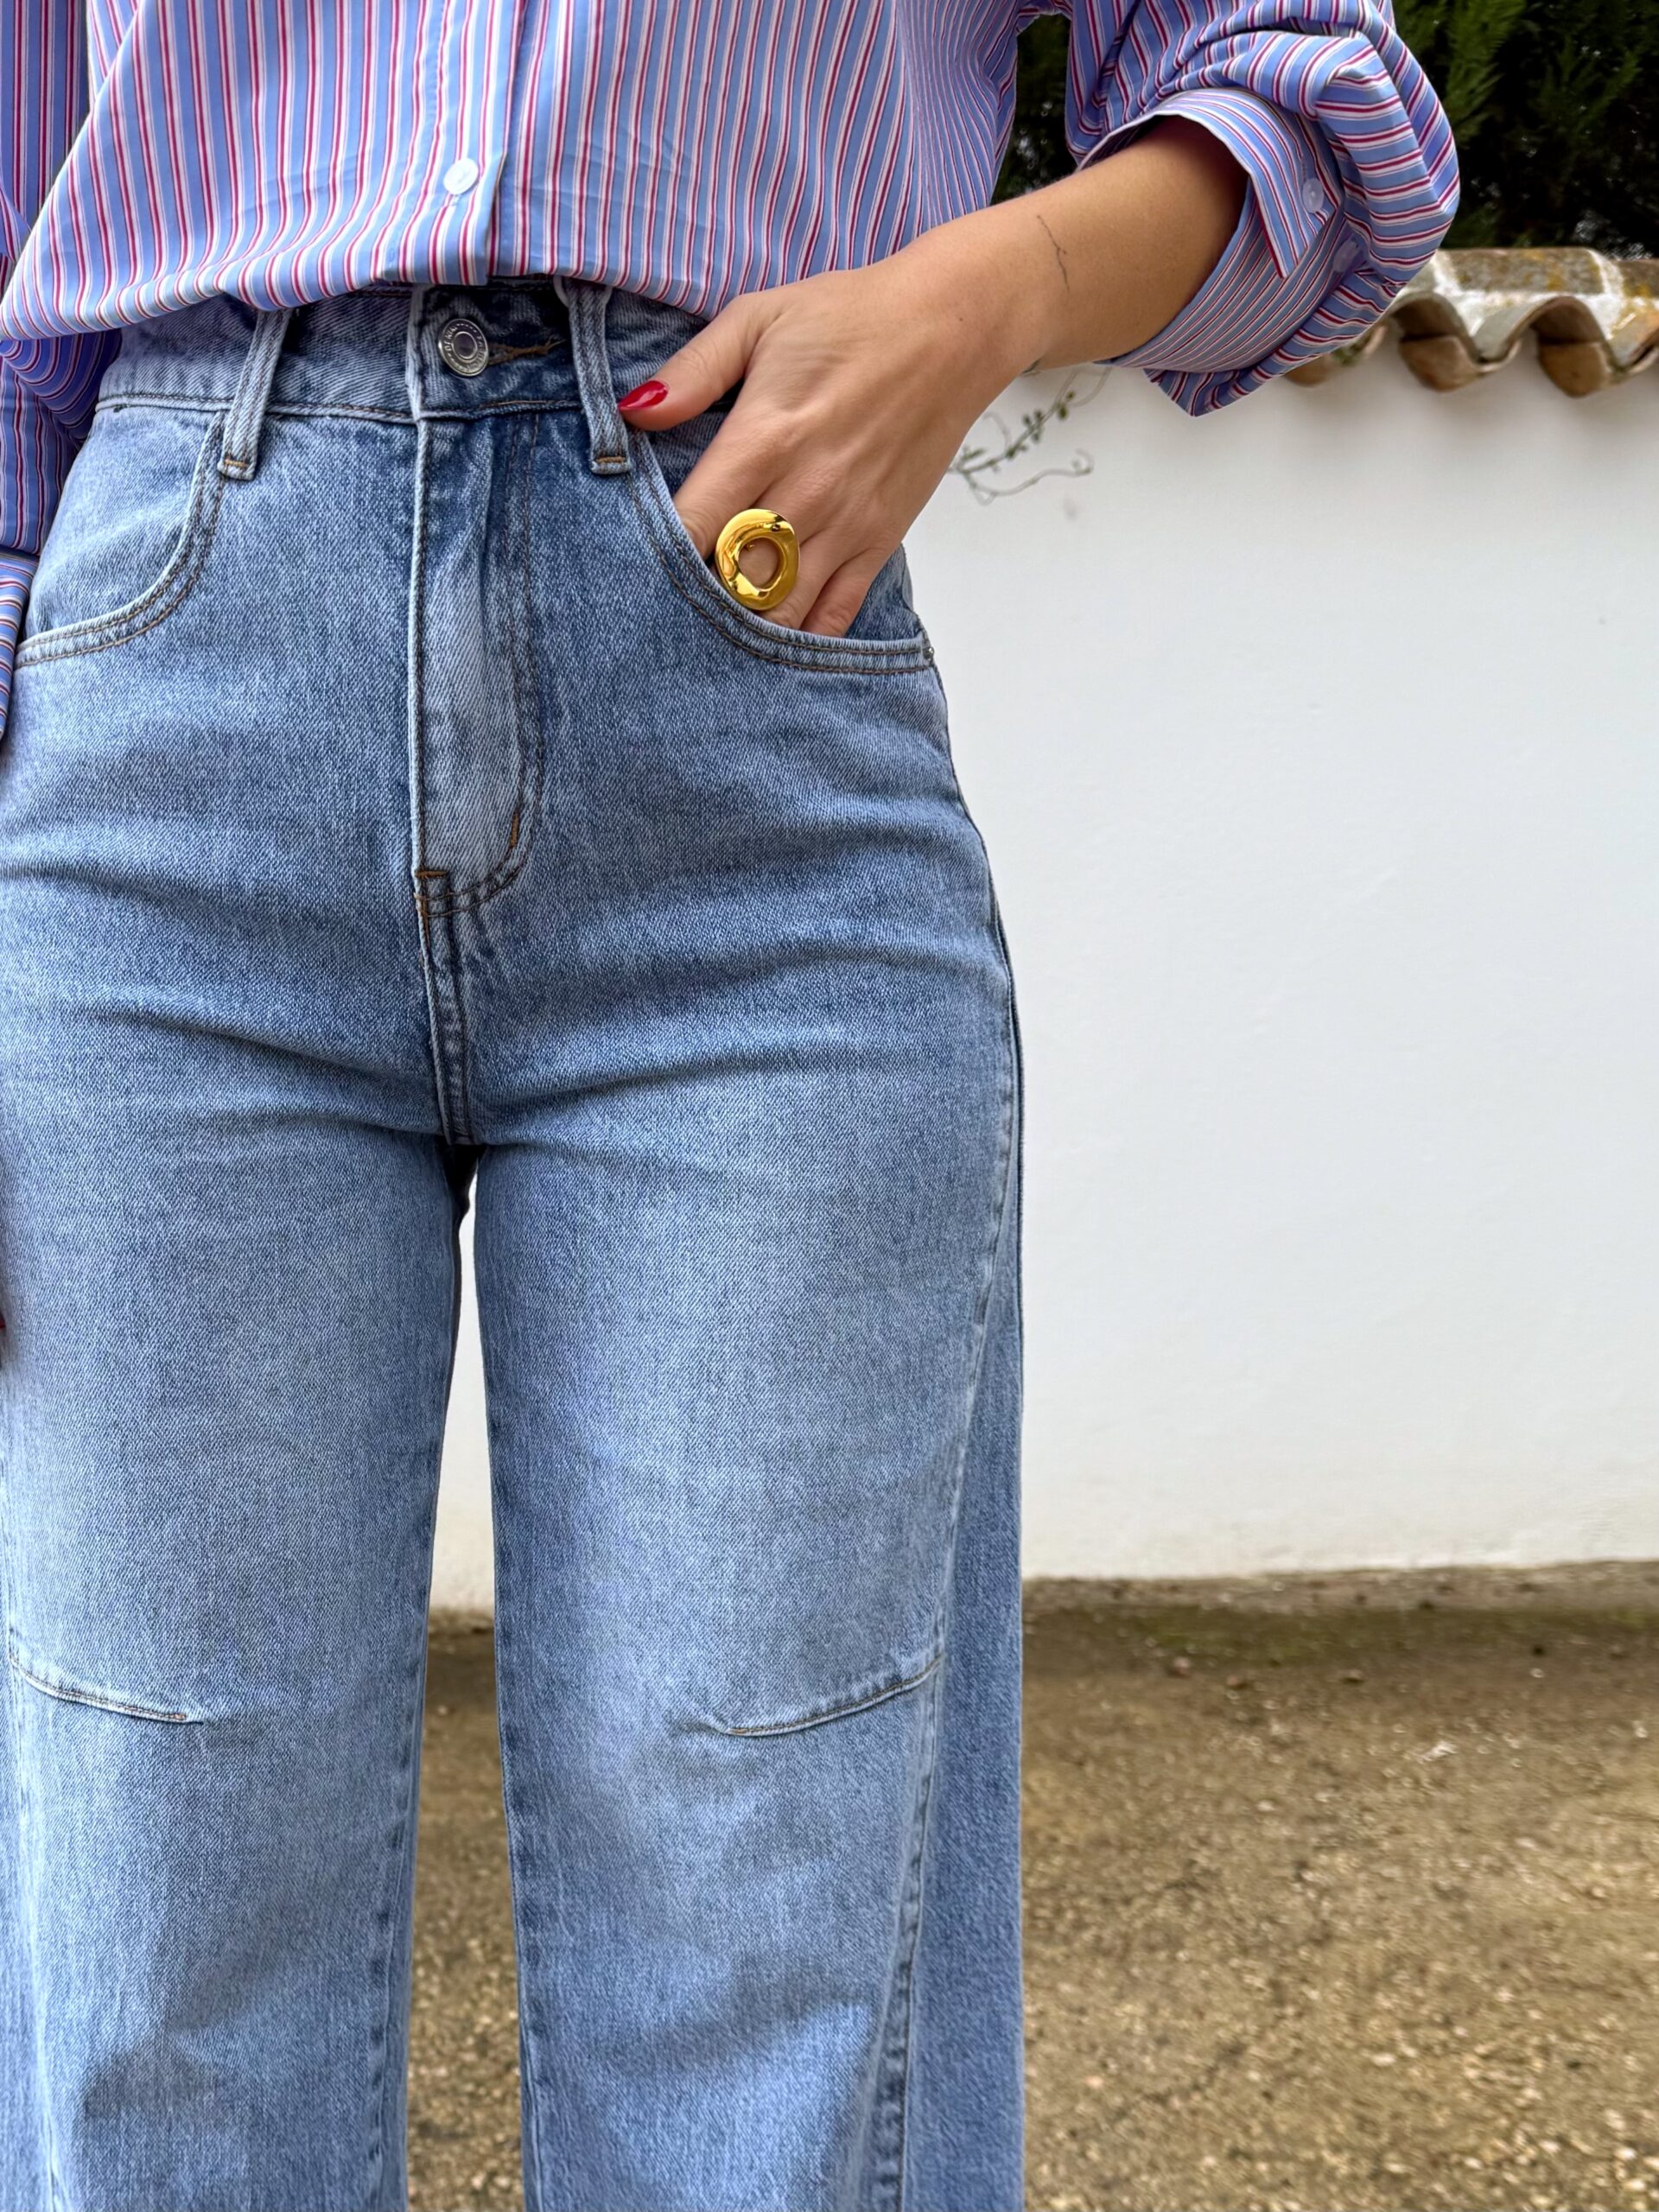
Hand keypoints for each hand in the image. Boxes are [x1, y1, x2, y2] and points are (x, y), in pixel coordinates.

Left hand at [615, 233, 1044, 637]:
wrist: (950, 330)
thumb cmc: (849, 319)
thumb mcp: (758, 318)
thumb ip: (693, 372)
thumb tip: (632, 414)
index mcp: (765, 437)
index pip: (692, 524)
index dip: (654, 553)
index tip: (629, 560)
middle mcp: (805, 493)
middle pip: (731, 579)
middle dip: (691, 598)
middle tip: (659, 605)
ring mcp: (846, 526)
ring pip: (780, 609)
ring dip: (741, 625)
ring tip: (706, 629)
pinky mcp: (879, 543)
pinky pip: (835, 615)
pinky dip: (800, 637)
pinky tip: (768, 636)